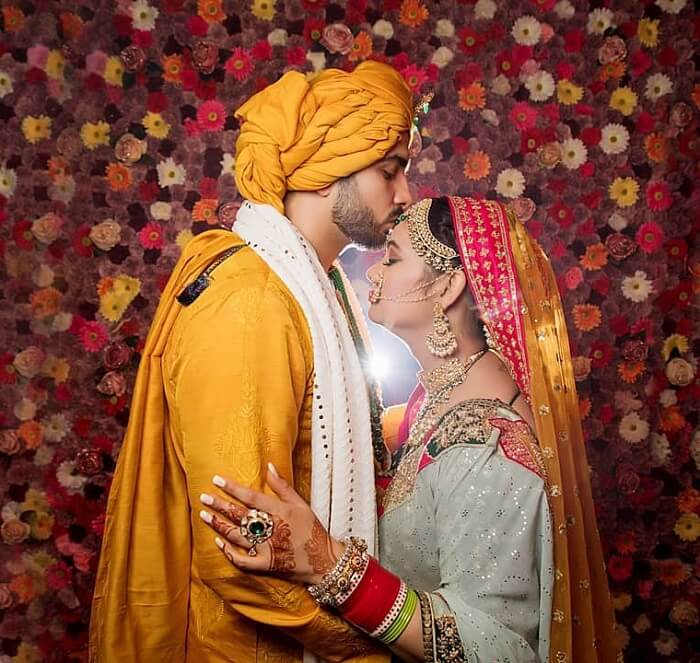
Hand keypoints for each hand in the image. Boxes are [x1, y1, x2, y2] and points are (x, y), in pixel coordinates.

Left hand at [199, 463, 343, 584]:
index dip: (233, 488)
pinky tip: (218, 542)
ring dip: (219, 525)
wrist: (324, 561)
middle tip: (203, 497)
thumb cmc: (312, 530)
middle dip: (219, 505)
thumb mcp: (302, 503)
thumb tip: (269, 466)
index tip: (216, 480)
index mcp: (281, 512)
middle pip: (240, 515)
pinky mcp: (265, 565)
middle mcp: (272, 529)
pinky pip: (242, 560)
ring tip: (204, 515)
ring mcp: (267, 548)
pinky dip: (229, 552)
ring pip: (237, 536)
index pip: (252, 497)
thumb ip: (283, 486)